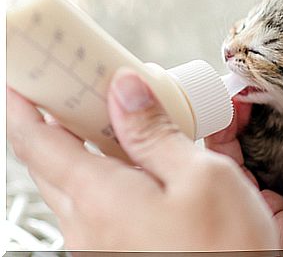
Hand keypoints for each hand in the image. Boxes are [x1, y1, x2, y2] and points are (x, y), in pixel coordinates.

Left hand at [7, 68, 277, 250]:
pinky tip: (132, 166)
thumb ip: (154, 131)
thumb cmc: (226, 248)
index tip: (21, 79)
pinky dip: (99, 176)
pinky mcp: (115, 253)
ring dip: (79, 149)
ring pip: (69, 185)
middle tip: (75, 90)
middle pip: (48, 162)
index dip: (21, 105)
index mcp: (100, 198)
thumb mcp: (200, 175)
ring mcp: (97, 244)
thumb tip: (125, 88)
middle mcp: (86, 226)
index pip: (36, 141)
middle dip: (52, 121)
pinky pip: (91, 206)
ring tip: (110, 122)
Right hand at [205, 90, 282, 249]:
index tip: (251, 73)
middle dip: (234, 103)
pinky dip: (220, 139)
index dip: (254, 95)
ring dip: (224, 116)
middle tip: (235, 80)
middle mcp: (279, 169)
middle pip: (242, 133)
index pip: (264, 120)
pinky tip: (229, 114)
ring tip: (231, 93)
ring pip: (228, 149)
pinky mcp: (255, 206)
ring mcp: (265, 188)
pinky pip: (227, 171)